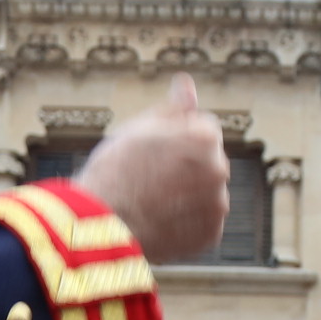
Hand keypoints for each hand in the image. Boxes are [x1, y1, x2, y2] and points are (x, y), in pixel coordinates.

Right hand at [73, 74, 231, 261]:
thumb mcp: (139, 128)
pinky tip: (161, 221)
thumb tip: (187, 84)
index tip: (154, 151)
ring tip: (154, 202)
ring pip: (207, 193)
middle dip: (189, 166)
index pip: (204, 128)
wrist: (101, 226)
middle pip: (209, 161)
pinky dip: (188, 223)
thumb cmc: (114, 171)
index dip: (177, 137)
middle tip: (151, 178)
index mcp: (205, 137)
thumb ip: (172, 108)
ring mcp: (217, 206)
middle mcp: (219, 170)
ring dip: (190, 195)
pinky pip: (203, 223)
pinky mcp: (210, 235)